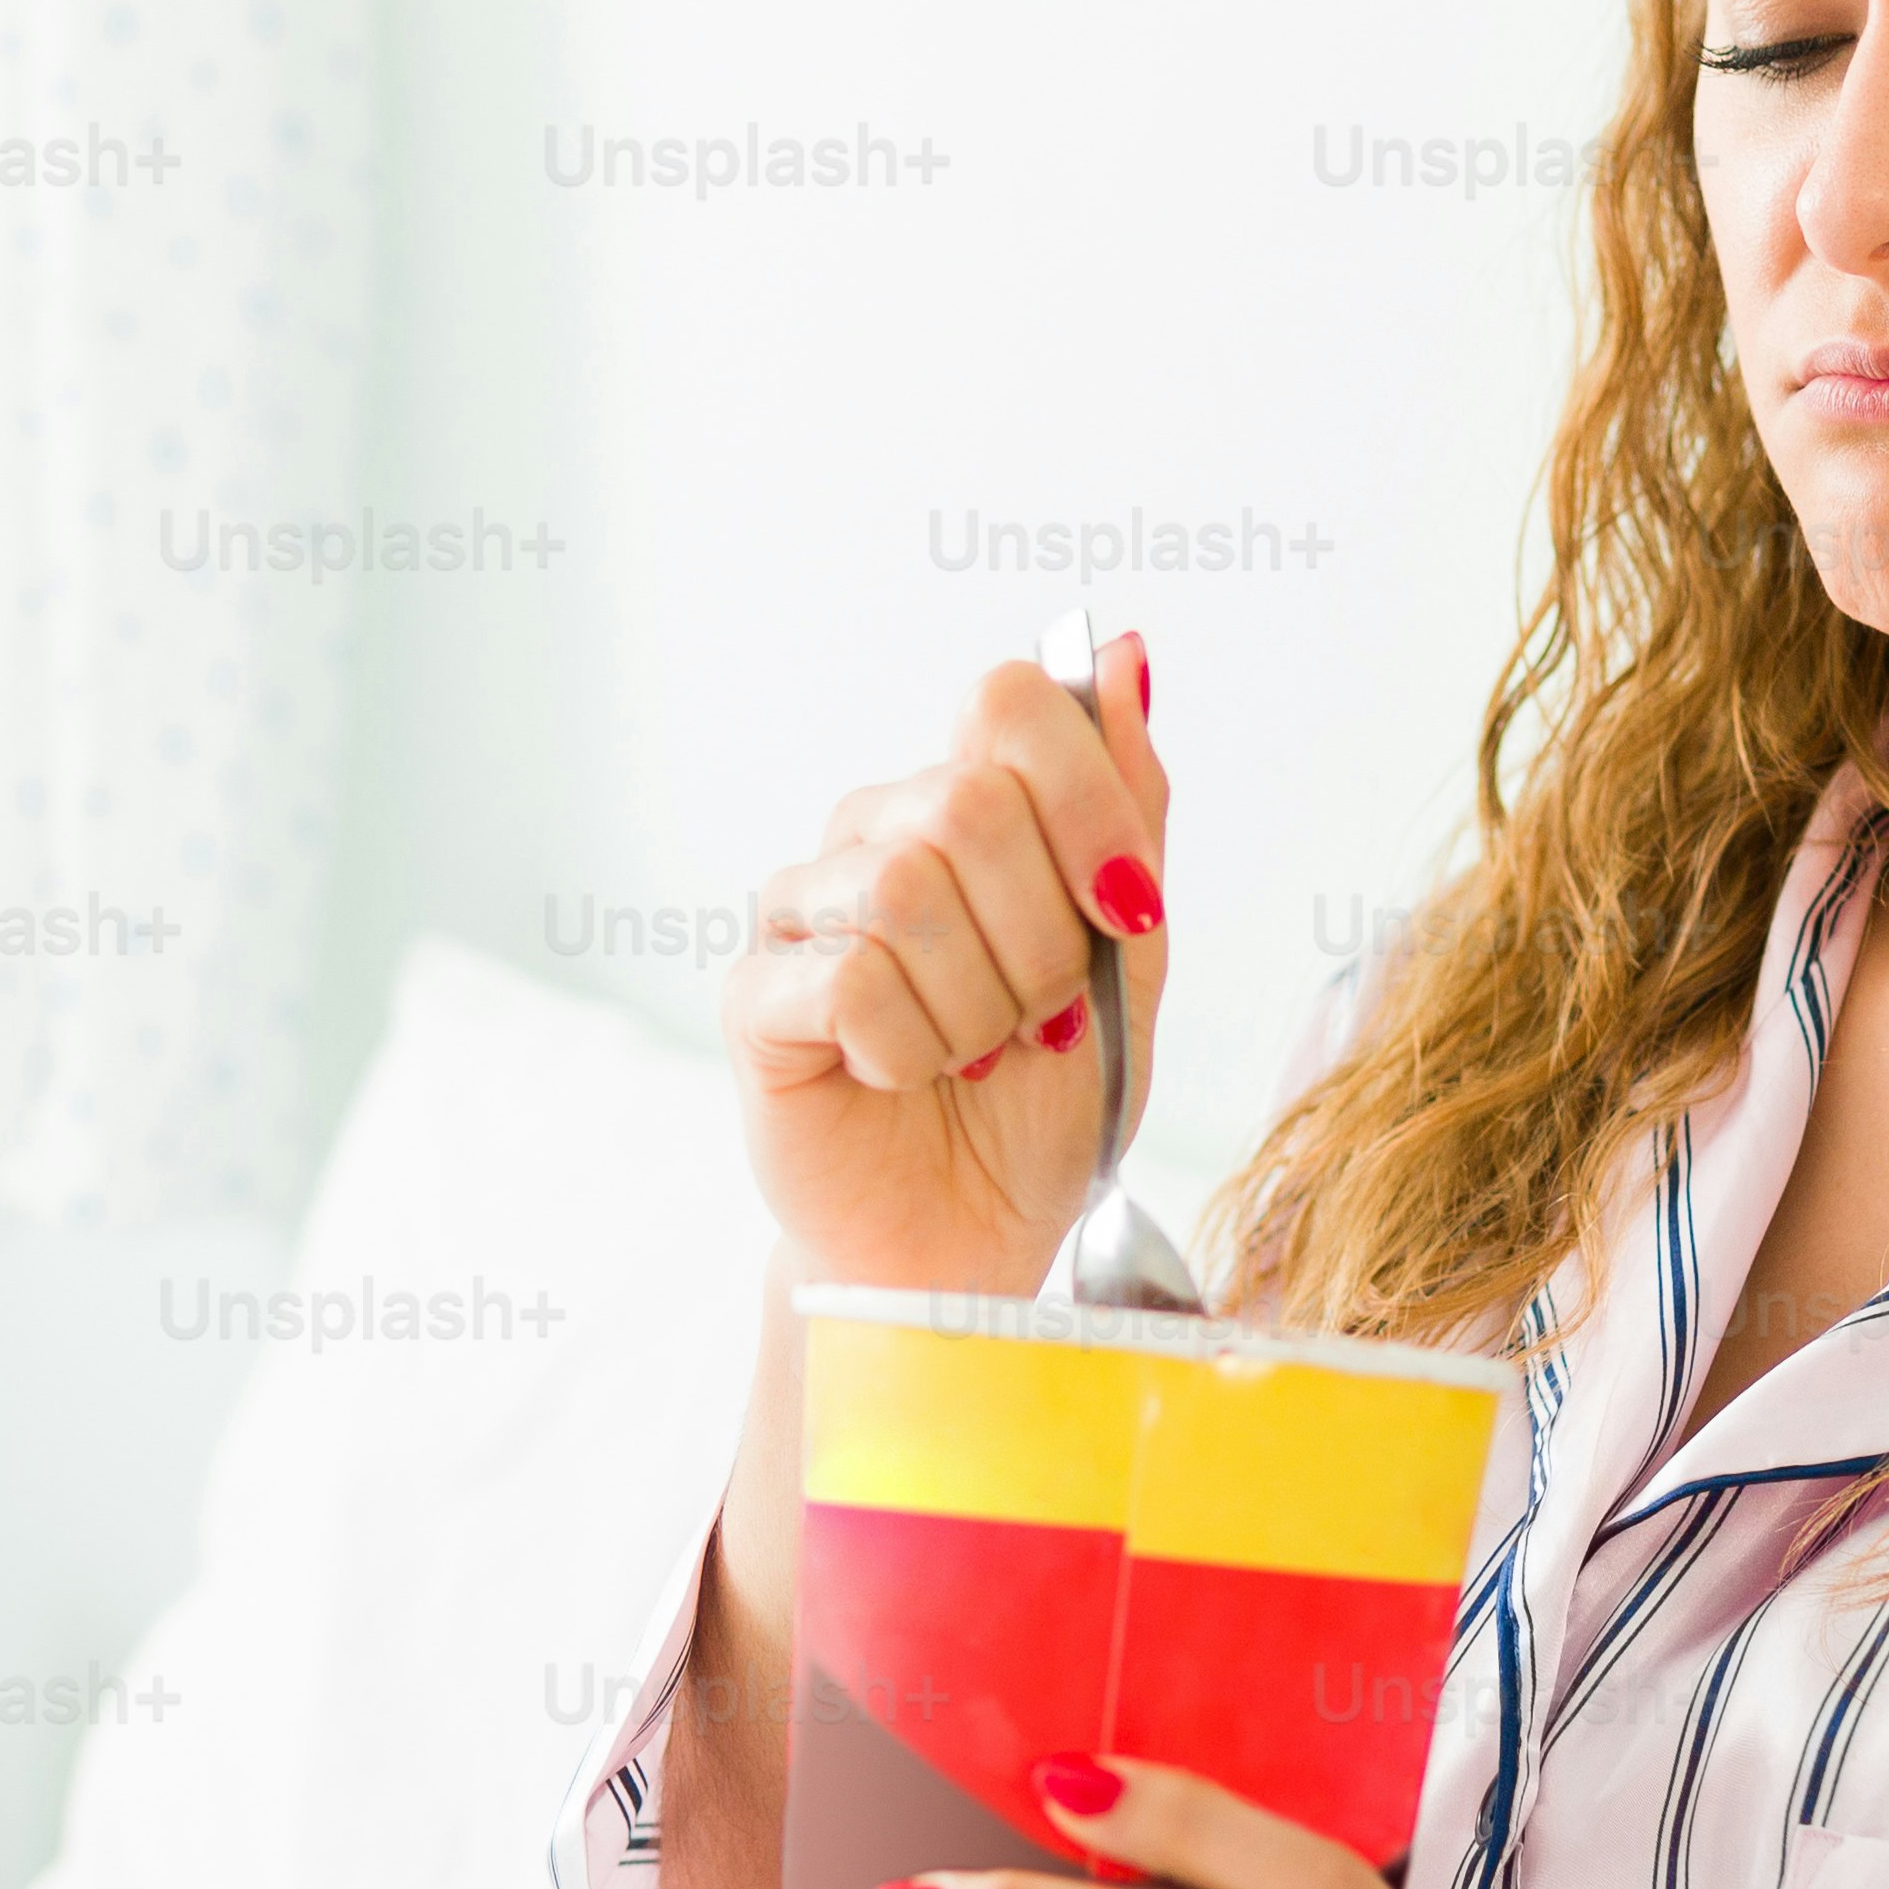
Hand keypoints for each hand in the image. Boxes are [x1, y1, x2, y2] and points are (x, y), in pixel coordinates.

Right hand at [709, 638, 1172, 1302]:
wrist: (978, 1237)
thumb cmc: (1050, 1097)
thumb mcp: (1132, 955)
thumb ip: (1129, 807)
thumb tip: (1126, 651)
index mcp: (966, 800)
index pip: (1009, 702)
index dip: (1085, 800)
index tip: (1126, 908)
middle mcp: (874, 831)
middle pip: (967, 802)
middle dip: (1042, 936)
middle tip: (1039, 1017)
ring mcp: (804, 907)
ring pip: (906, 890)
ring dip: (977, 1005)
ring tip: (973, 1055)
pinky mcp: (756, 993)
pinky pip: (850, 978)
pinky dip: (910, 1047)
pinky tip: (903, 1076)